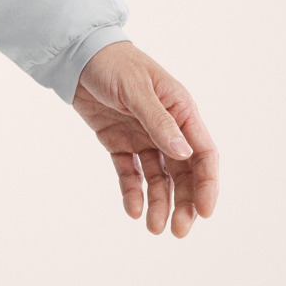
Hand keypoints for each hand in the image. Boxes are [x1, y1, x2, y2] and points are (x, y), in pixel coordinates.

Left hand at [72, 39, 218, 237]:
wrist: (78, 55)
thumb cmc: (114, 63)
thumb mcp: (137, 89)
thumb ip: (159, 121)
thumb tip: (184, 154)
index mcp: (181, 111)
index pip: (203, 153)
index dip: (207, 184)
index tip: (205, 212)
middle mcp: (167, 128)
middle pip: (184, 173)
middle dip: (184, 203)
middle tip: (179, 231)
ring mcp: (143, 137)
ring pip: (159, 178)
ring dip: (159, 203)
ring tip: (153, 228)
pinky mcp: (120, 143)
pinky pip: (131, 173)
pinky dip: (133, 191)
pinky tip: (133, 210)